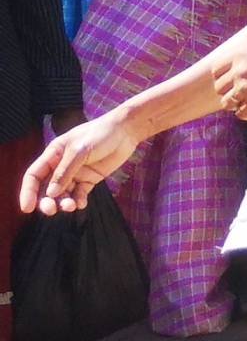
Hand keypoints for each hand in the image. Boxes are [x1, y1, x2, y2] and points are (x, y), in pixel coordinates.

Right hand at [20, 112, 141, 215]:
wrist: (126, 130)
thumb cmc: (101, 133)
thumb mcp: (80, 150)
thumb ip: (65, 172)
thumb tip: (51, 193)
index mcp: (53, 154)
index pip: (34, 175)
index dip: (28, 192)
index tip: (27, 208)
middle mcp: (61, 166)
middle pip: (46, 188)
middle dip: (46, 201)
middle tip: (51, 210)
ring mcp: (75, 173)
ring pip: (63, 194)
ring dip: (63, 203)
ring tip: (71, 206)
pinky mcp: (89, 179)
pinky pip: (79, 194)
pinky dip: (78, 201)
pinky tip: (81, 204)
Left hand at [209, 28, 246, 123]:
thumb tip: (246, 61)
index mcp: (239, 54)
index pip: (216, 70)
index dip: (224, 77)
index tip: (233, 80)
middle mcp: (238, 71)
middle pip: (219, 88)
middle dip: (230, 90)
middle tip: (244, 91)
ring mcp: (245, 87)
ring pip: (227, 103)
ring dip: (238, 103)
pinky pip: (241, 114)